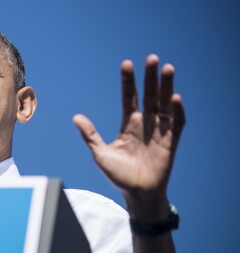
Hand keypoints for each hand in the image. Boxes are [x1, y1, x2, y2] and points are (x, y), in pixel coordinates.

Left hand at [73, 55, 184, 221]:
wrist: (138, 194)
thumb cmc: (118, 176)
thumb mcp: (101, 154)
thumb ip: (90, 135)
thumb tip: (76, 117)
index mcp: (128, 125)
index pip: (128, 97)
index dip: (128, 82)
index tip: (127, 64)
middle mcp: (144, 124)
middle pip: (149, 95)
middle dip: (150, 77)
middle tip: (152, 58)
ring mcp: (159, 132)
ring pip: (164, 104)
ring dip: (166, 87)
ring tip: (168, 69)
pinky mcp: (171, 142)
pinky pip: (176, 123)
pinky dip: (176, 111)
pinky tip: (174, 97)